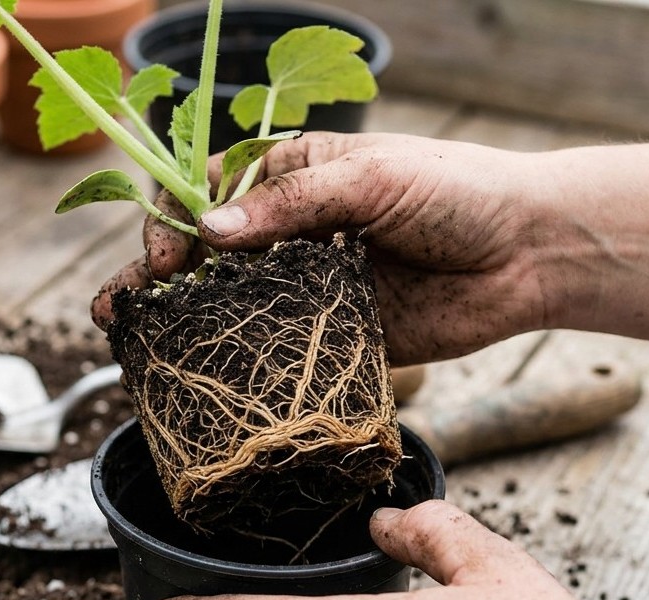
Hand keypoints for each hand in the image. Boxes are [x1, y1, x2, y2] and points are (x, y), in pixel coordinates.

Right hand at [91, 132, 549, 364]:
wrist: (528, 254)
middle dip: (154, 276)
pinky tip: (201, 374)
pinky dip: (239, 362)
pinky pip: (277, 349)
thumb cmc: (457, 192)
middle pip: (206, 253)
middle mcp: (291, 232)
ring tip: (130, 340)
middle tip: (120, 308)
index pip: (209, 191)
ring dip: (180, 322)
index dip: (175, 219)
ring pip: (231, 304)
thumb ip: (291, 204)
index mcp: (293, 176)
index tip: (166, 255)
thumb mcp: (371, 179)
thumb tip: (210, 228)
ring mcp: (308, 286)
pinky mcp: (334, 335)